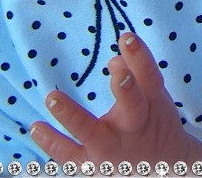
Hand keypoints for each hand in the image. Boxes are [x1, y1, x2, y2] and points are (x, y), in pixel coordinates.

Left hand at [30, 33, 201, 166]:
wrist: (165, 169)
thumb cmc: (153, 123)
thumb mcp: (153, 97)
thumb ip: (137, 74)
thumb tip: (114, 58)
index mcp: (152, 105)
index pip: (150, 78)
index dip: (141, 58)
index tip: (127, 37)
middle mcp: (134, 128)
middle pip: (133, 106)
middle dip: (126, 88)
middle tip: (115, 67)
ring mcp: (112, 149)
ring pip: (93, 133)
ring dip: (73, 116)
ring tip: (52, 97)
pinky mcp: (93, 166)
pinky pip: (70, 156)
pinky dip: (52, 143)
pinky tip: (35, 127)